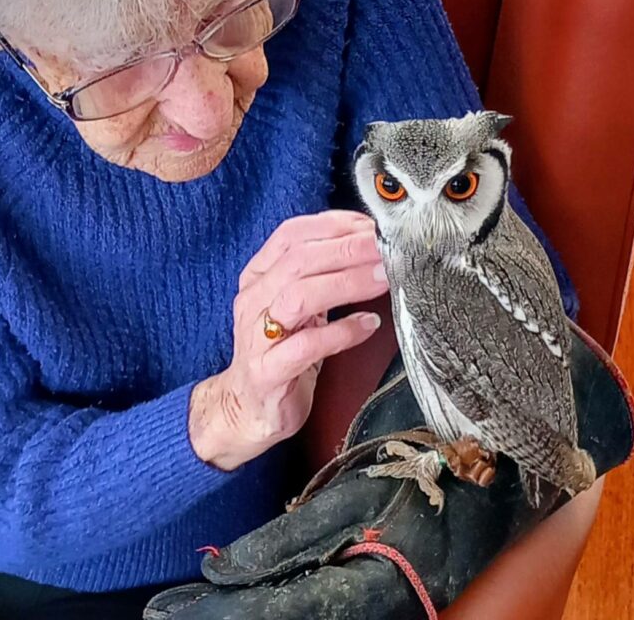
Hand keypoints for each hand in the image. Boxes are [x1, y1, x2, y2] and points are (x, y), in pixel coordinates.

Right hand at [189, 210, 387, 469]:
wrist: (246, 408)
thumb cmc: (281, 350)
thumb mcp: (297, 305)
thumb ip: (322, 275)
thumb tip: (370, 245)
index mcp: (258, 275)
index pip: (291, 234)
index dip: (334, 225)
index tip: (373, 227)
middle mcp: (253, 299)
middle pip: (298, 260)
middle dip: (348, 249)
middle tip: (387, 249)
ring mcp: (256, 336)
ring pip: (298, 296)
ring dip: (346, 283)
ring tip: (383, 279)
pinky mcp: (267, 373)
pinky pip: (305, 347)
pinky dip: (340, 333)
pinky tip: (368, 326)